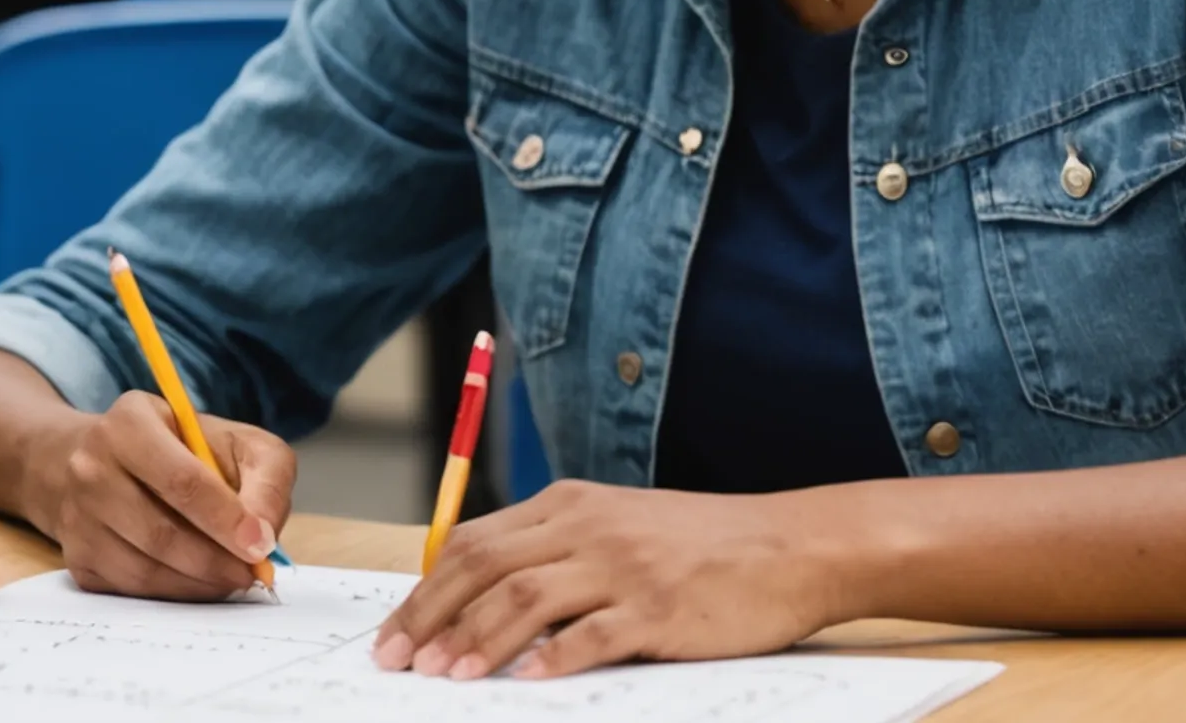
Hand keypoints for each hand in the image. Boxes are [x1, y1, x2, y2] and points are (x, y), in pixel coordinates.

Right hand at [22, 390, 293, 599]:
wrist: (111, 463)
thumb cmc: (184, 451)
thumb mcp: (237, 443)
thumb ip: (266, 478)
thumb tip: (263, 535)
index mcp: (129, 423)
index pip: (181, 481)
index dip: (225, 520)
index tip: (259, 546)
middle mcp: (90, 467)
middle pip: (160, 533)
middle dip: (216, 561)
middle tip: (251, 572)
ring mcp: (76, 516)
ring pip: (145, 570)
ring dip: (199, 583)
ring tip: (230, 576)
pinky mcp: (77, 558)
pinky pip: (131, 590)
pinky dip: (175, 593)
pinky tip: (197, 579)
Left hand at [373, 480, 848, 678]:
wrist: (791, 545)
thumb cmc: (700, 545)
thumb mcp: (618, 525)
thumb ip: (555, 549)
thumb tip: (481, 598)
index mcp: (568, 504)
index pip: (472, 543)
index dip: (425, 591)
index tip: (394, 633)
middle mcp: (588, 527)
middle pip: (485, 568)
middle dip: (431, 617)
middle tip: (398, 662)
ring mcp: (624, 566)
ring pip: (526, 598)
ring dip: (477, 640)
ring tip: (445, 676)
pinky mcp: (661, 607)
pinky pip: (595, 634)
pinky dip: (555, 658)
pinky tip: (527, 681)